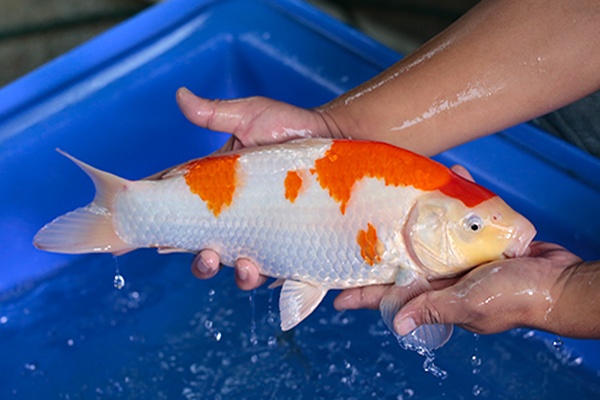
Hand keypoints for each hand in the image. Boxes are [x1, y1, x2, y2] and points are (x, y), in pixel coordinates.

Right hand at [177, 88, 337, 288]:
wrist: (339, 140)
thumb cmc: (292, 127)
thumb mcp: (251, 116)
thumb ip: (215, 114)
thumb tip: (179, 95)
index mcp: (219, 191)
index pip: (182, 209)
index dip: (163, 222)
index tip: (152, 230)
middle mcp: (239, 217)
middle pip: (206, 249)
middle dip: (200, 261)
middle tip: (206, 255)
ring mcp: (266, 234)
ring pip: (239, 267)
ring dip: (235, 274)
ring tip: (244, 266)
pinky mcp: (293, 246)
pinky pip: (279, 272)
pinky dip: (272, 279)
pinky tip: (271, 274)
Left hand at [332, 165, 588, 337]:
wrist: (559, 282)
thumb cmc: (515, 298)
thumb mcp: (469, 304)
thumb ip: (434, 308)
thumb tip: (398, 325)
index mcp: (435, 295)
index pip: (390, 296)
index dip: (364, 294)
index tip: (335, 296)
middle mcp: (441, 277)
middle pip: (402, 261)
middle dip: (382, 245)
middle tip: (355, 228)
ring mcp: (458, 258)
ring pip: (427, 234)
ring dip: (415, 213)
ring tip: (397, 191)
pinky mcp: (478, 241)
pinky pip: (459, 219)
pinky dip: (456, 199)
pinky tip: (453, 178)